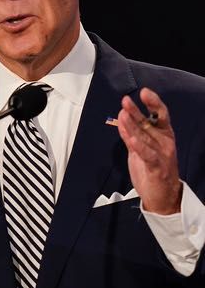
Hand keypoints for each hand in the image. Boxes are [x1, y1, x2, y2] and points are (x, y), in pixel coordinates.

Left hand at [117, 88, 181, 214]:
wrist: (163, 195)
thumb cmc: (152, 169)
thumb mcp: (140, 148)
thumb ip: (132, 133)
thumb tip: (122, 116)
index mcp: (163, 136)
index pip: (160, 115)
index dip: (153, 103)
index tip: (144, 92)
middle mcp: (164, 142)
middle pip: (151, 123)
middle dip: (138, 111)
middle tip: (126, 100)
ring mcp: (161, 155)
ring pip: (145, 137)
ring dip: (133, 125)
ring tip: (122, 114)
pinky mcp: (156, 168)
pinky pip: (147, 154)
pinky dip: (138, 146)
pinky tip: (131, 138)